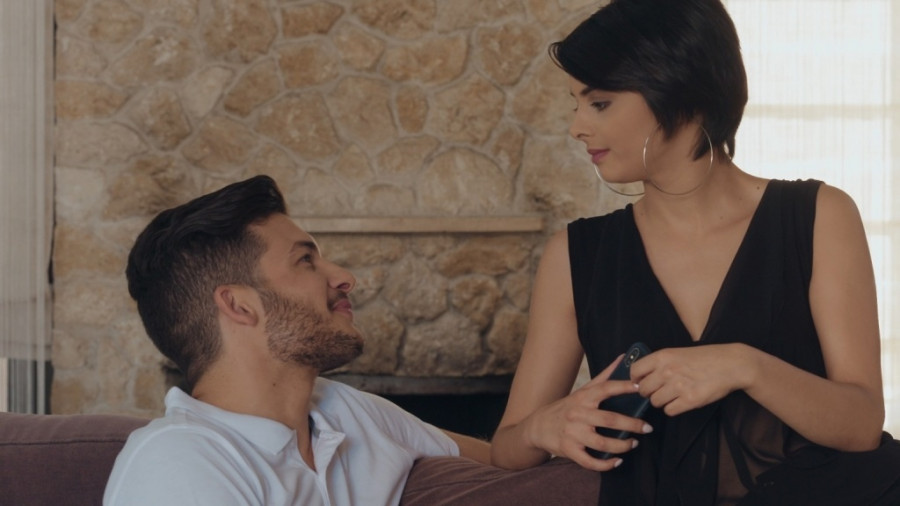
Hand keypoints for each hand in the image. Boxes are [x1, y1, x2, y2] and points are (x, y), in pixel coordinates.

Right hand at [525, 355, 652, 470]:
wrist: (538, 426)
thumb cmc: (565, 407)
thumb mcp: (582, 391)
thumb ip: (604, 376)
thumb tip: (623, 358)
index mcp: (582, 398)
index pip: (605, 389)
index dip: (624, 387)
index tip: (640, 389)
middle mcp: (577, 414)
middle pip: (609, 420)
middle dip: (632, 424)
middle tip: (647, 428)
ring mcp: (573, 434)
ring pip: (602, 444)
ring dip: (622, 445)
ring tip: (634, 443)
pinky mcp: (569, 450)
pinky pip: (590, 461)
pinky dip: (606, 464)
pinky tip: (617, 461)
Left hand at [630, 344, 751, 415]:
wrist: (730, 364)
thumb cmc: (704, 358)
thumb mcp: (677, 353)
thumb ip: (659, 363)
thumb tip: (640, 377)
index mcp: (662, 356)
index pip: (635, 371)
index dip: (636, 379)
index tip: (642, 382)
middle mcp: (667, 371)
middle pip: (643, 389)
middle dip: (649, 392)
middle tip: (659, 390)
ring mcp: (678, 386)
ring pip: (655, 402)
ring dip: (661, 401)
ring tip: (672, 395)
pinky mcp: (690, 400)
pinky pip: (669, 411)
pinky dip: (673, 408)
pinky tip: (681, 401)